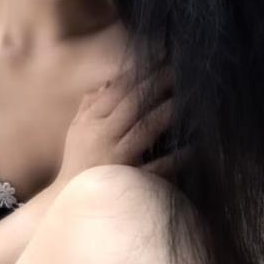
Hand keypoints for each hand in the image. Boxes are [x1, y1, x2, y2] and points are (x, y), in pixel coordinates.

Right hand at [55, 64, 183, 184]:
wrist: (70, 203)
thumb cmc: (77, 163)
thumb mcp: (77, 131)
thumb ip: (89, 105)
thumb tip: (107, 82)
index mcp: (91, 122)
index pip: (116, 91)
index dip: (137, 73)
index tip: (157, 60)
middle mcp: (103, 136)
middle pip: (133, 103)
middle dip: (155, 84)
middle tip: (177, 69)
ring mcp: (117, 159)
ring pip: (145, 129)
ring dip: (166, 111)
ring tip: (186, 97)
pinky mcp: (129, 182)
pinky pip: (156, 169)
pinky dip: (174, 159)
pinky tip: (192, 148)